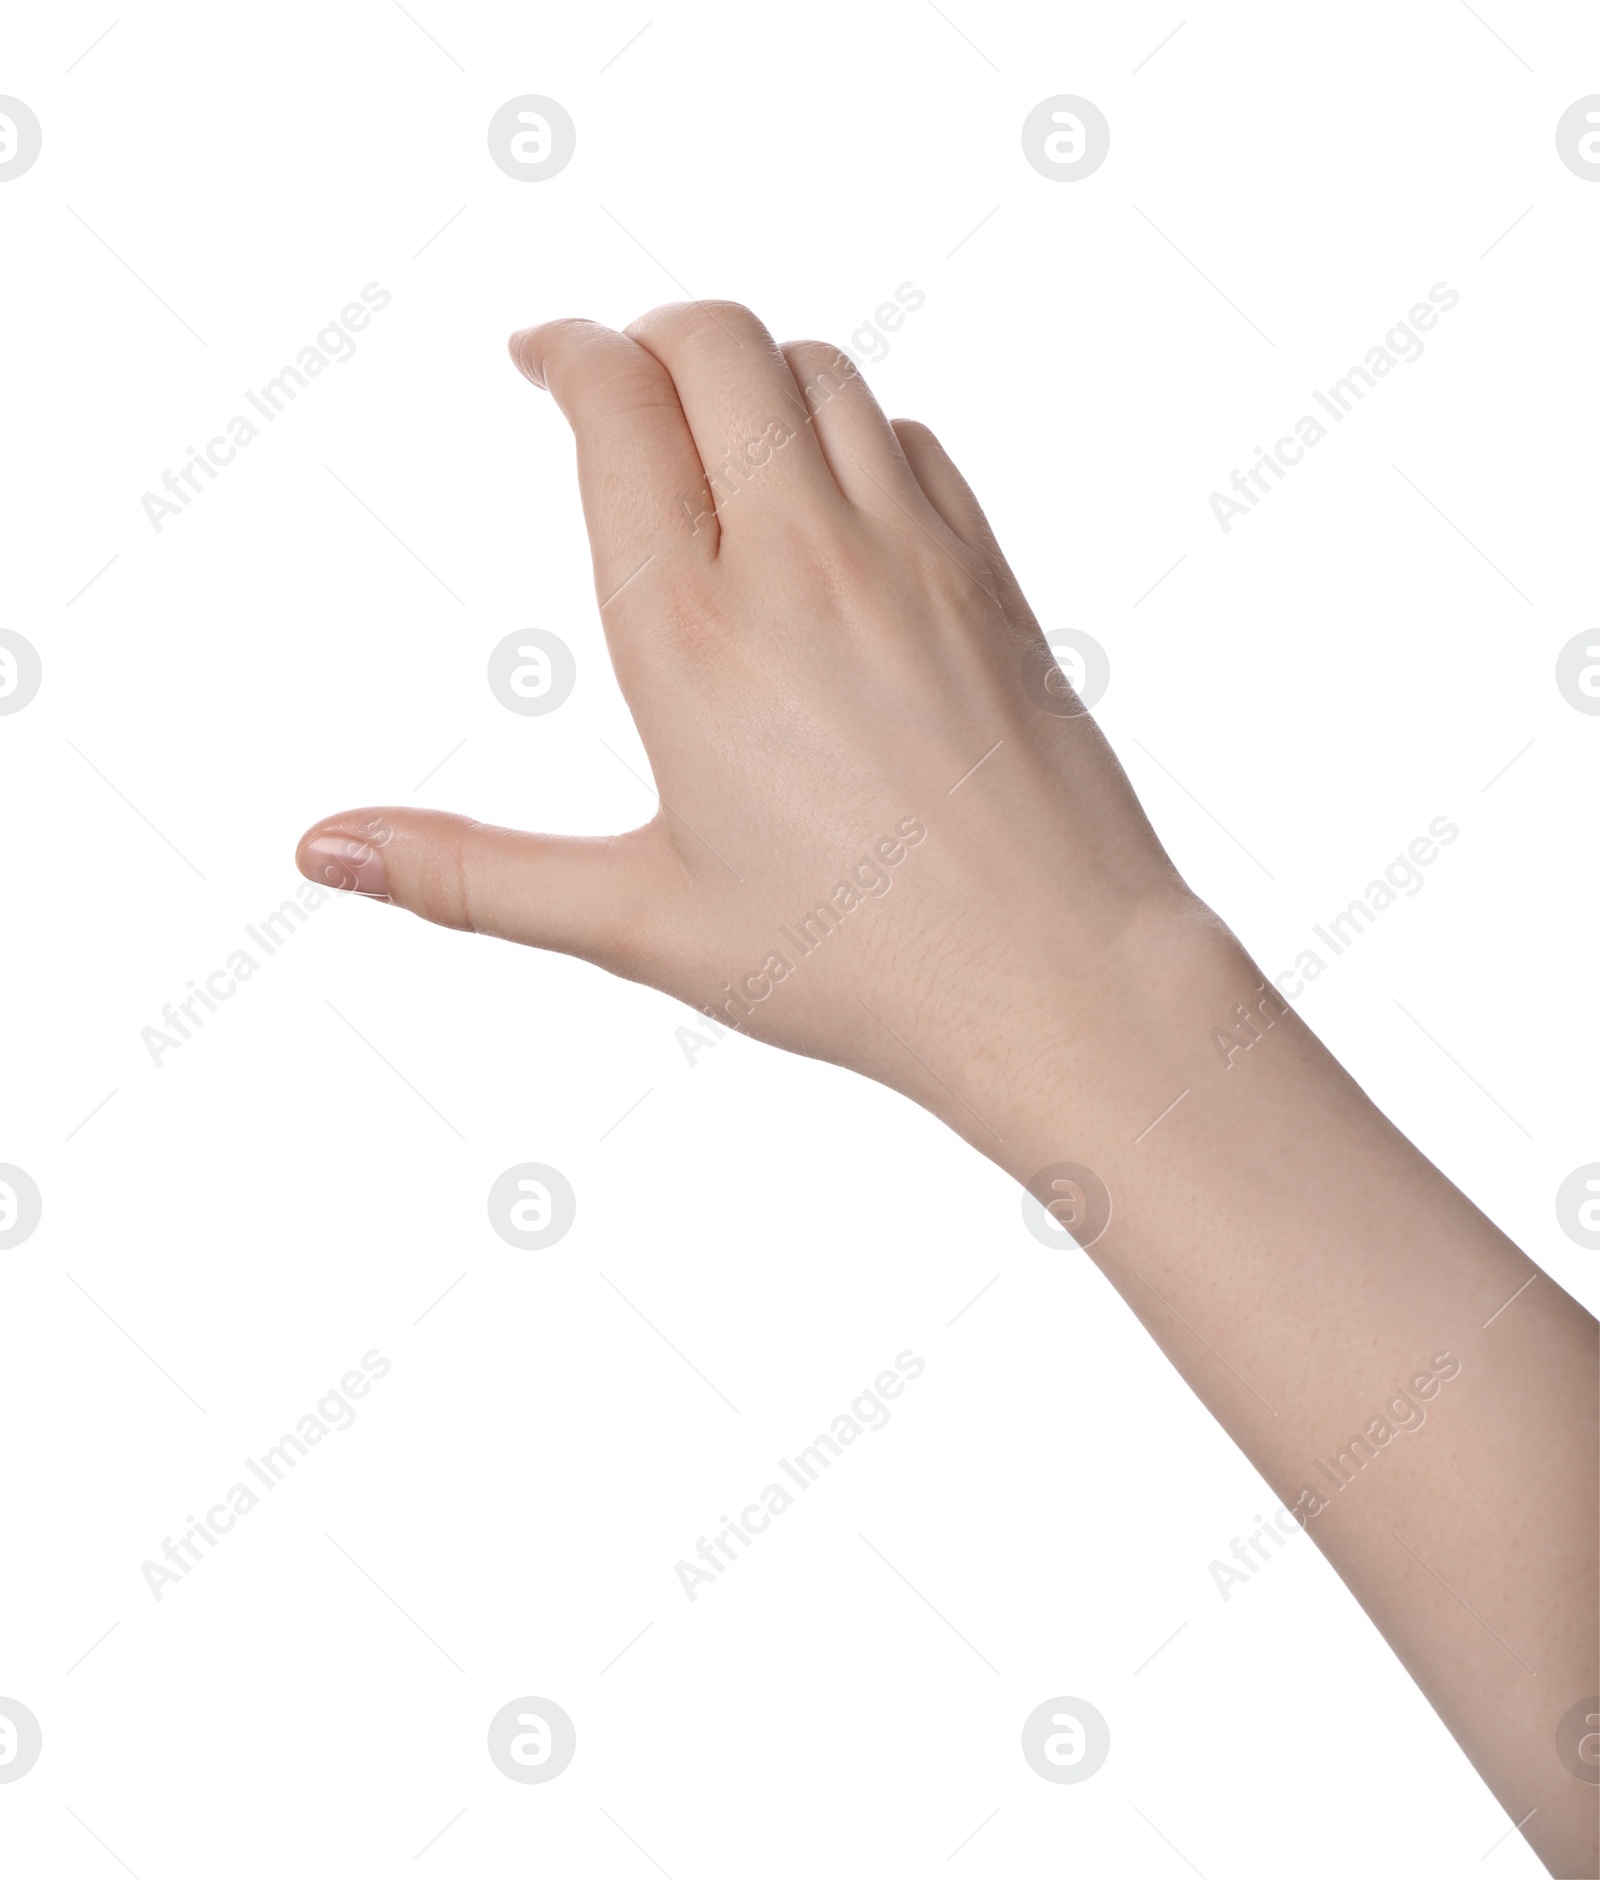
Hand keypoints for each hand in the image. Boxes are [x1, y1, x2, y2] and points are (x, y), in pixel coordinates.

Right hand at [297, 300, 1208, 1147]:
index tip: (540, 358)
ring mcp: (910, 556)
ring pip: (819, 370)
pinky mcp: (988, 577)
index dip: (566, 350)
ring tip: (712, 433)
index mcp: (689, 635)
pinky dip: (850, 426)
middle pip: (716, 339)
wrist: (1060, 978)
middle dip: (649, 334)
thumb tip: (319, 849)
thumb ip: (469, 875)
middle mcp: (800, 563)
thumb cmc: (852, 966)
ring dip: (750, 370)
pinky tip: (826, 496)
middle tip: (617, 385)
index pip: (616, 401)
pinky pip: (910, 438)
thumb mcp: (638, 921)